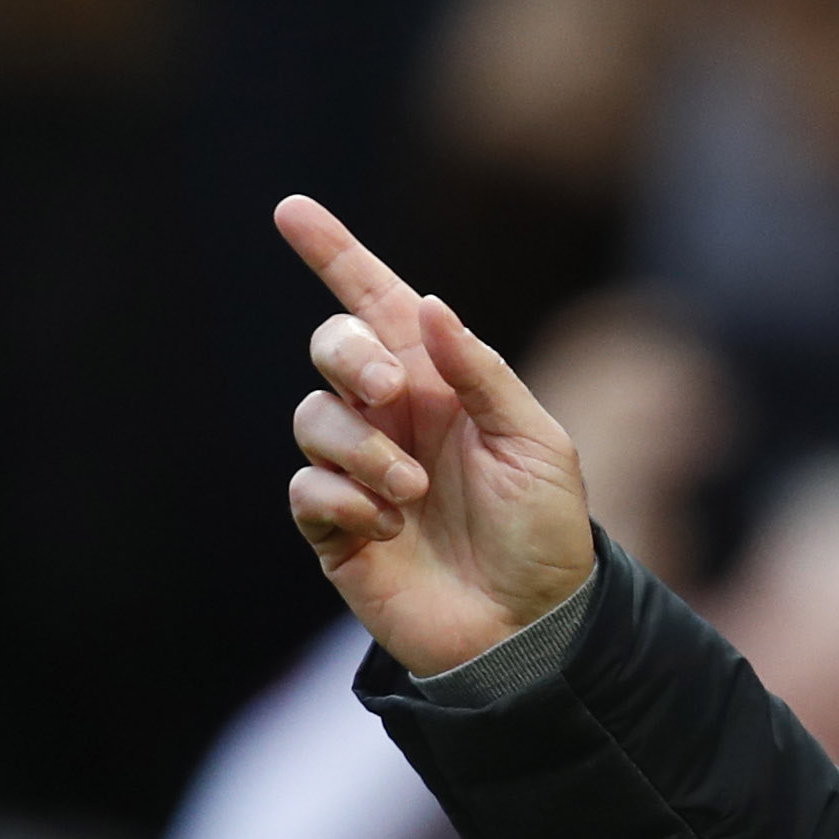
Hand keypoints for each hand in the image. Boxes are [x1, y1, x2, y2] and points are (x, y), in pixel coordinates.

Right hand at [274, 194, 595, 673]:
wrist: (532, 629)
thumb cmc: (546, 535)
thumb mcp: (539, 446)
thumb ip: (482, 375)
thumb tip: (429, 306)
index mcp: (443, 387)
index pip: (380, 306)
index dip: (336, 254)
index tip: (292, 209)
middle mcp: (394, 419)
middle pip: (333, 347)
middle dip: (348, 354)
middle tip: (388, 388)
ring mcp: (360, 470)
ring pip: (314, 417)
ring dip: (360, 446)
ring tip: (411, 489)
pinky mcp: (335, 525)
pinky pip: (306, 485)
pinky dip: (343, 497)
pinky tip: (386, 524)